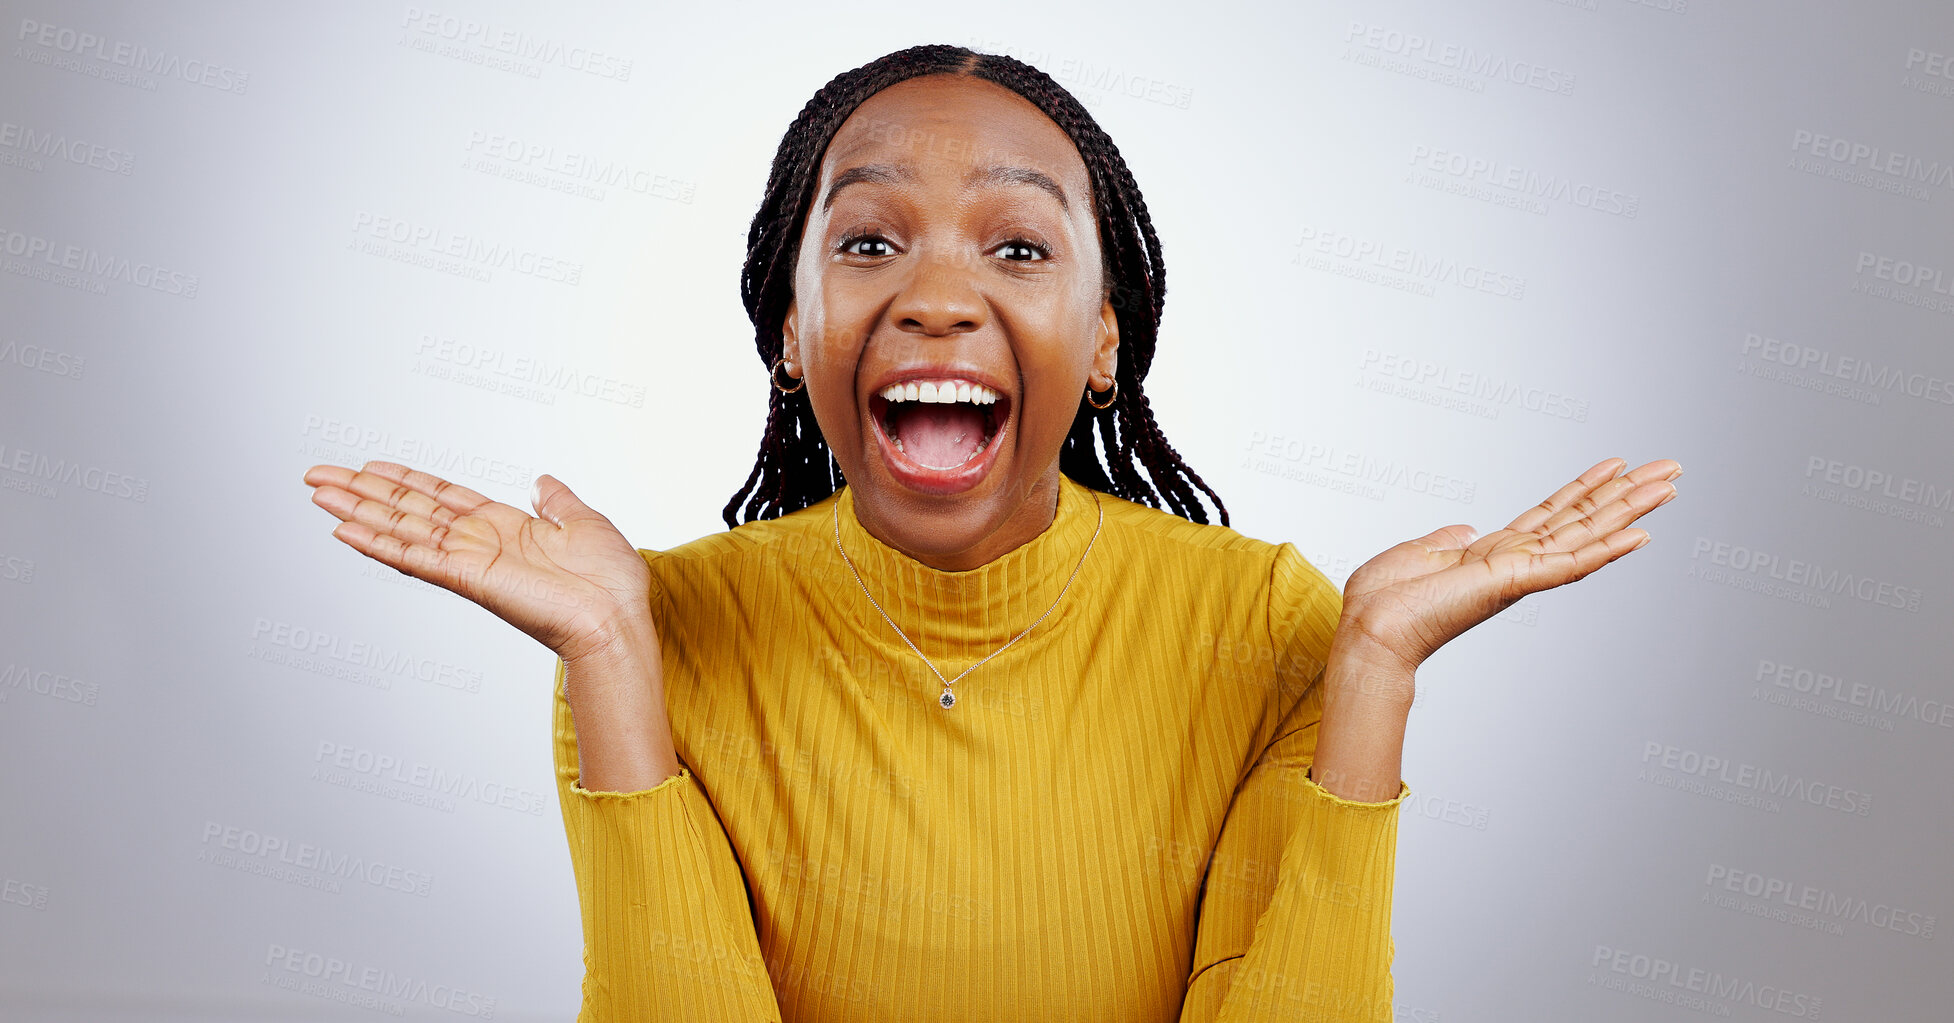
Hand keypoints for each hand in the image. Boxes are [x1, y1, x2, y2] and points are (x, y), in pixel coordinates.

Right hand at [302, 461, 653, 663]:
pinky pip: (416, 558)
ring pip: (402, 530)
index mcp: (505, 529)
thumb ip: (559, 501)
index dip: (406, 481)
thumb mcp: (586, 523)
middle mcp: (479, 545)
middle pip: (409, 511)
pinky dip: (380, 544)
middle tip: (317, 475)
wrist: (617, 619)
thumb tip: (544, 481)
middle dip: (363, 492)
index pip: (442, 499)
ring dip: (358, 511)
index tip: (371, 466)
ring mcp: (469, 562)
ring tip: (318, 493)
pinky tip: (346, 531)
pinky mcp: (469, 580)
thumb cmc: (611, 583)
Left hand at [1337, 456, 1681, 673]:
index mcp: (1493, 554)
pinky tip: (1639, 535)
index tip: (1617, 466)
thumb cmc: (1383, 602)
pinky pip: (1568, 565)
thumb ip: (1445, 539)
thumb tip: (1465, 528)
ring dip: (1631, 510)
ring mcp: (1520, 574)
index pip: (1550, 515)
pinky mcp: (1514, 584)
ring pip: (1587, 535)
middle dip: (1627, 493)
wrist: (1370, 630)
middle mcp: (1515, 563)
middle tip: (1670, 468)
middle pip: (1583, 519)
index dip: (1585, 488)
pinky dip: (1605, 550)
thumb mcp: (1416, 552)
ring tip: (1669, 484)